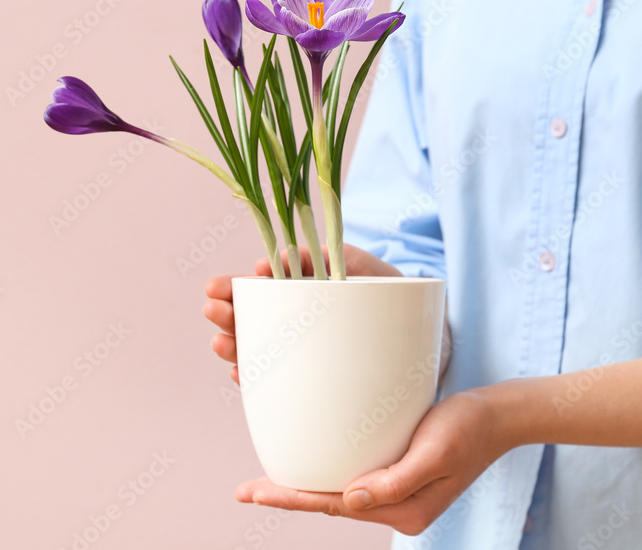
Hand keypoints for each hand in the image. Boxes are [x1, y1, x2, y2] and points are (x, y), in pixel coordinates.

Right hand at [202, 243, 401, 383]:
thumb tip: (280, 259)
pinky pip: (278, 384)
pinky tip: (242, 374)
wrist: (427, 335)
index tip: (214, 288)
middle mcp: (295, 325)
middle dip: (227, 317)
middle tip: (213, 311)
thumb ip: (322, 257)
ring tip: (221, 343)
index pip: (257, 291)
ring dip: (235, 348)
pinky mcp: (314, 382)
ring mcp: (303, 354)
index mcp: (301, 293)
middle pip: (250, 322)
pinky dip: (256, 380)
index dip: (232, 289)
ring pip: (258, 352)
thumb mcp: (358, 266)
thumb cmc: (391, 293)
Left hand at [235, 388, 514, 536]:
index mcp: (404, 509)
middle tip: (244, 491)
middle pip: (330, 503)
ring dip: (302, 487)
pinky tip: (306, 465)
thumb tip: (350, 500)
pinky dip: (324, 473)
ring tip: (264, 484)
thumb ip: (395, 481)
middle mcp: (396, 505)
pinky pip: (351, 477)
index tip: (256, 492)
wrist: (498, 416)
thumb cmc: (469, 429)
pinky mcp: (395, 472)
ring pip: (337, 493)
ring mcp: (395, 491)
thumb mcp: (436, 453)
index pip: (336, 505)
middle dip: (288, 496)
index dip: (293, 498)